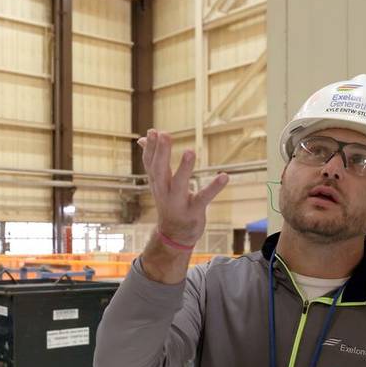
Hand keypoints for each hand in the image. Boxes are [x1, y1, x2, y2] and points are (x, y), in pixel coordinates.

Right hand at [139, 129, 227, 245]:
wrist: (174, 234)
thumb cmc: (169, 202)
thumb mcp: (158, 181)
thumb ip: (152, 159)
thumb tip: (141, 138)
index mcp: (157, 182)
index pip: (150, 163)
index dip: (150, 148)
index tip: (152, 131)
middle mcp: (164, 191)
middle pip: (160, 170)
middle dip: (162, 152)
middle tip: (165, 134)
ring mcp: (178, 202)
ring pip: (179, 184)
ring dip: (184, 168)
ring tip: (190, 151)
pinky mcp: (194, 210)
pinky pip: (204, 198)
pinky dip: (214, 188)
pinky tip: (224, 176)